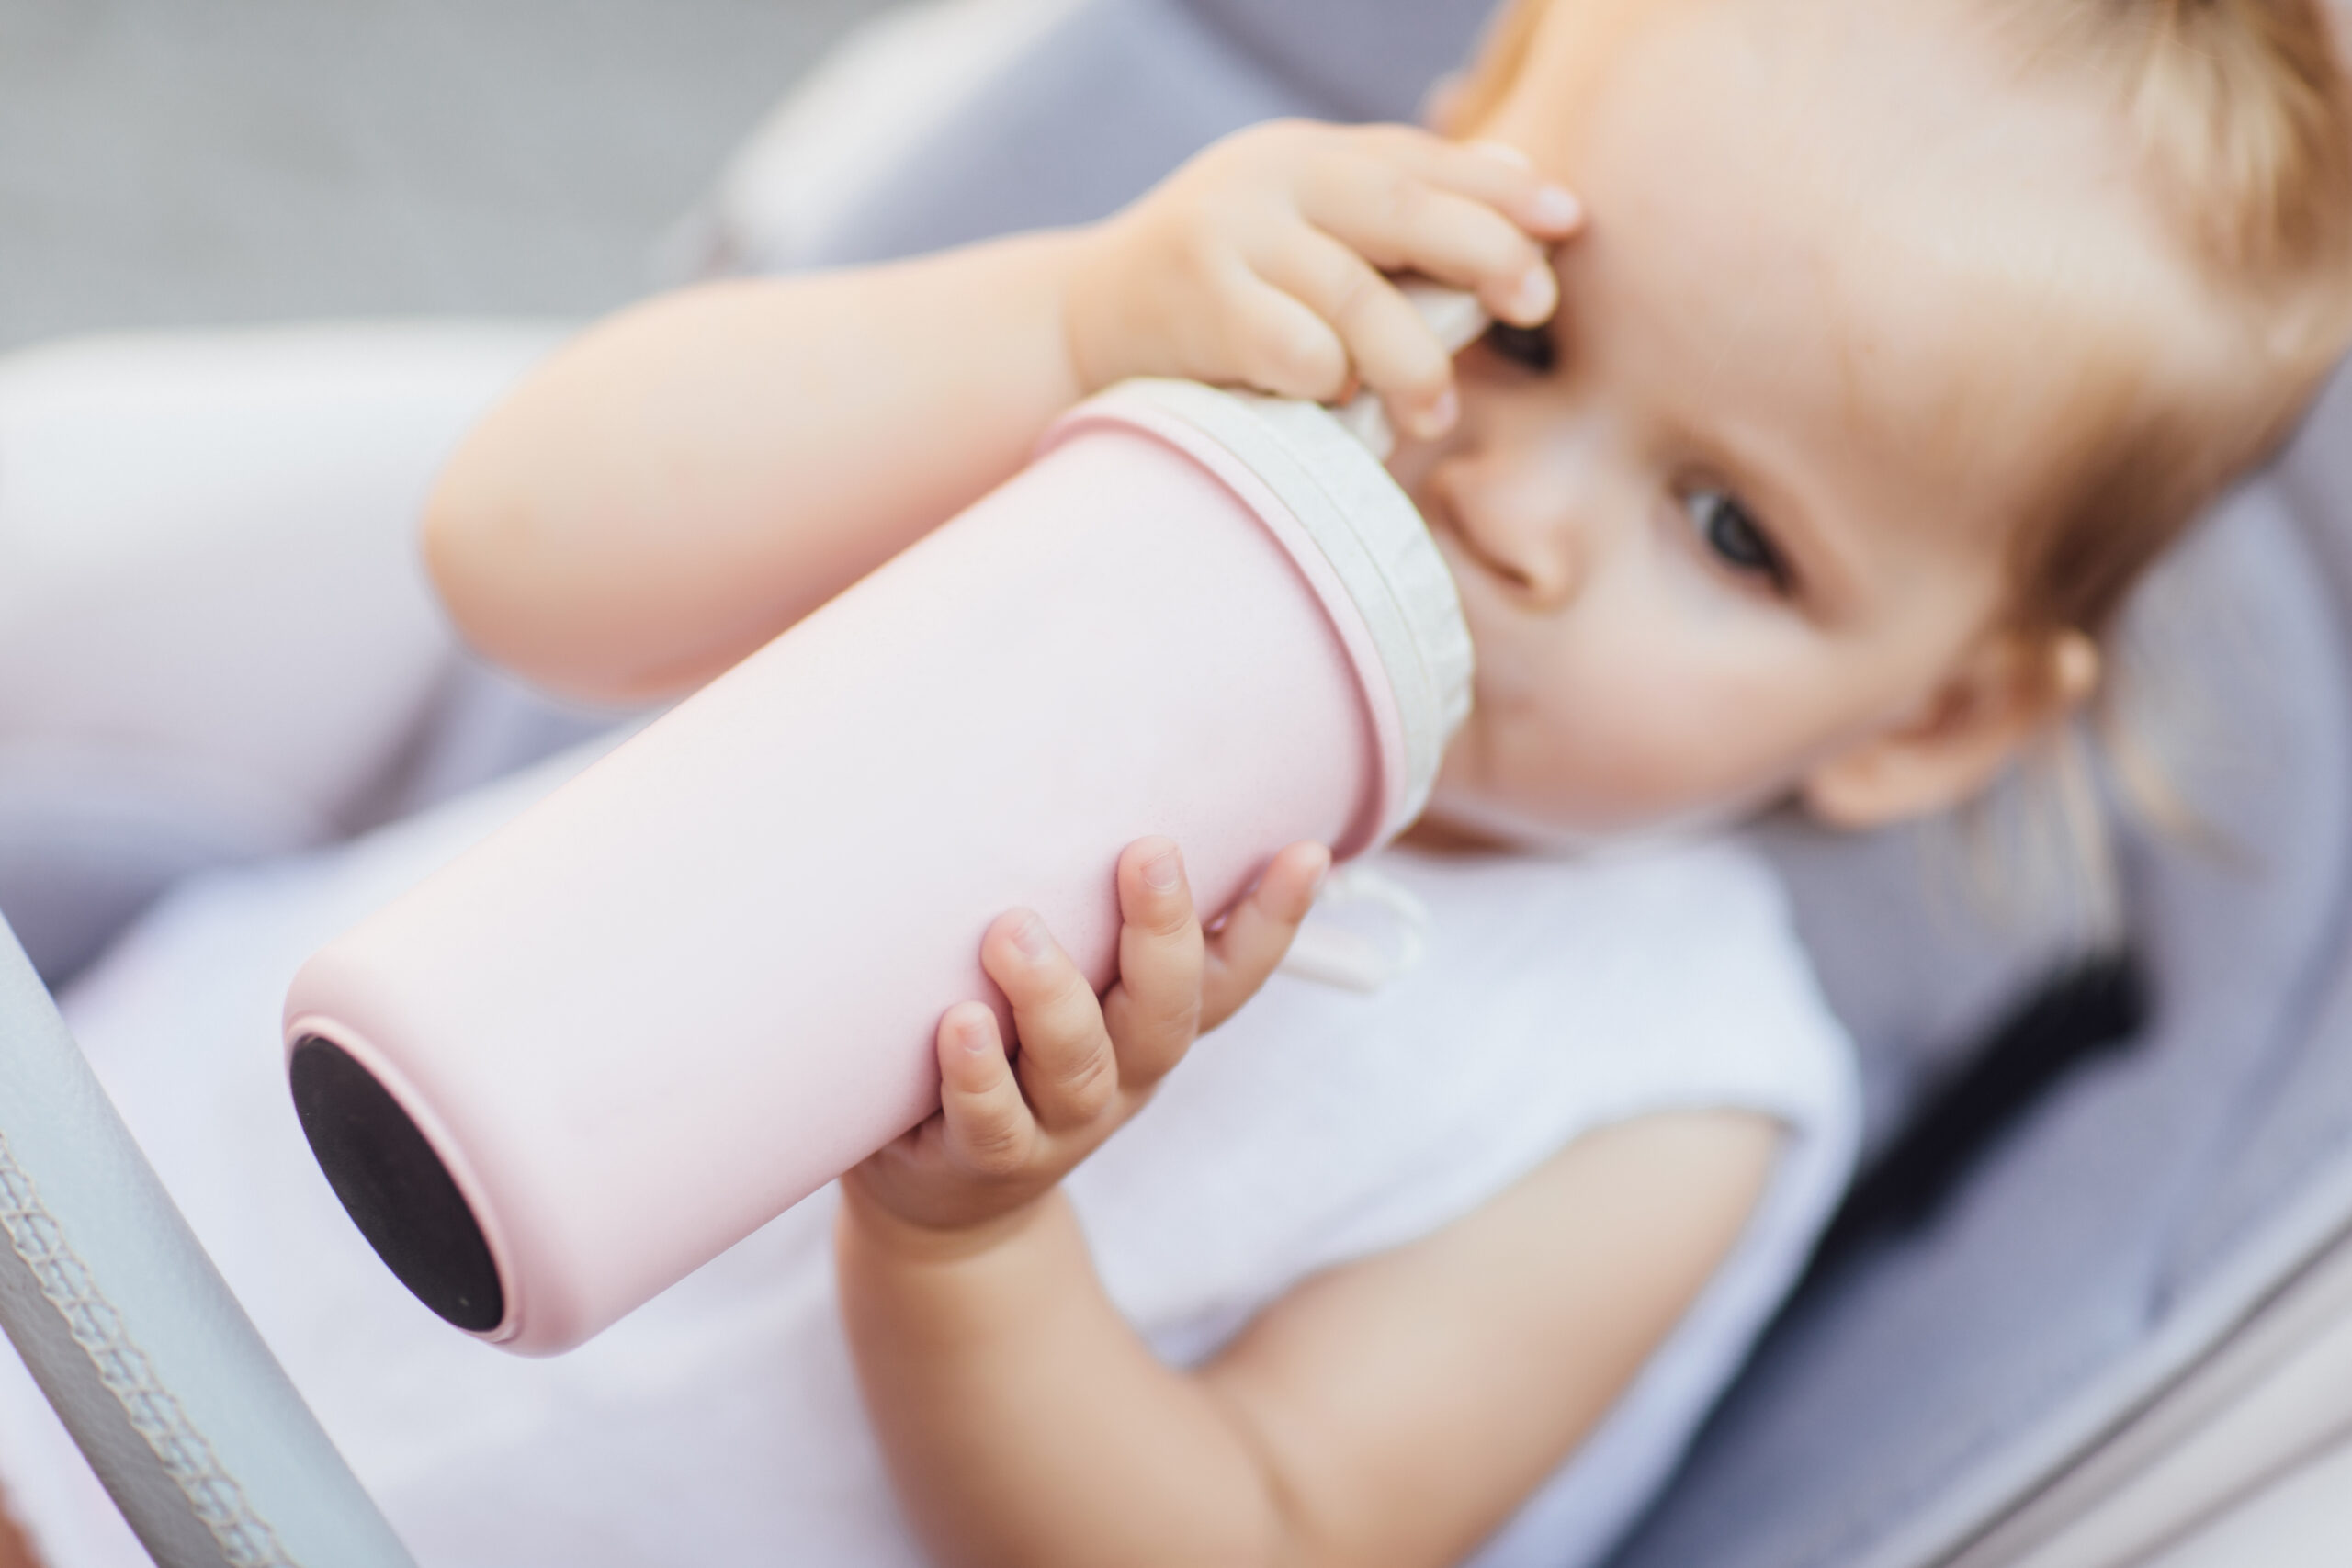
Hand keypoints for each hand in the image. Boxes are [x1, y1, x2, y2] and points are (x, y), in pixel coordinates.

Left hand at [844, 836, 1329, 1244]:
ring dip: (1054, 996)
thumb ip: (1079, 909)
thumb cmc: (1010, 1053)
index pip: (1232, 973)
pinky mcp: (986, 1160)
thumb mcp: (1063, 986)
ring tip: (1013, 931)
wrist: (950, 1205)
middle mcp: (1124, 1073)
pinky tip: (957, 1024)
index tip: (1305, 853)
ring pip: (1078, 1065)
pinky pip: (991, 1123)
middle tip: (1148, 853)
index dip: (1274, 920)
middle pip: (1166, 1011)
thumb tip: (1061, 762)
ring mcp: (1061, 1124)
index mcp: (1154, 1025)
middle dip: (1163, 933)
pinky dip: (978, 1075)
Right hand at [1062, 119, 1581, 441]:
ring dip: (1410, 358)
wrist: (1077, 326)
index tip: (1569, 224)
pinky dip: (1326, 381)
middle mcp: (1270, 179)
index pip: (1420, 160)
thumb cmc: (1219, 294)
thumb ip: (1391, 218)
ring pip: (1352, 292)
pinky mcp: (1193, 301)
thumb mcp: (1301, 233)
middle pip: (1400, 207)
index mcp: (1309, 156)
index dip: (1500, 189)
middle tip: (1535, 306)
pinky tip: (1333, 405)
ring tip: (1432, 413)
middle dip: (1482, 252)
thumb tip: (1528, 196)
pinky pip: (1291, 349)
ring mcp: (1227, 235)